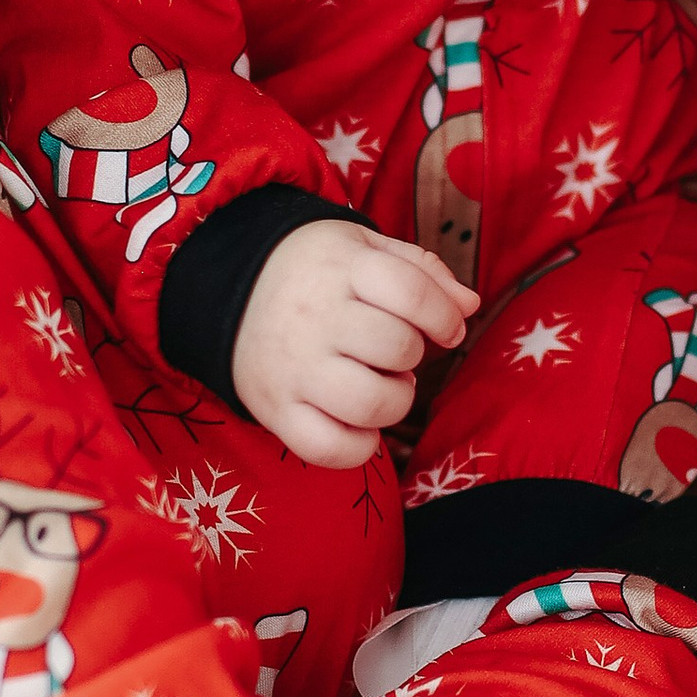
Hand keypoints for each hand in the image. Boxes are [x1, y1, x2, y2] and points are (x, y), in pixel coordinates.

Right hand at [231, 220, 474, 466]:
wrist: (228, 287)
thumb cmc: (316, 271)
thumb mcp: (365, 248)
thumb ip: (422, 271)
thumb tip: (469, 307)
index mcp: (342, 269)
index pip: (411, 292)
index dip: (444, 315)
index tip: (446, 328)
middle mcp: (314, 318)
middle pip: (396, 348)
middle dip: (413, 355)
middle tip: (395, 352)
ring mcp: (293, 368)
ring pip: (370, 403)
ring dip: (395, 401)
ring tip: (381, 386)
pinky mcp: (275, 410)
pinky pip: (328, 448)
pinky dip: (358, 447)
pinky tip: (358, 424)